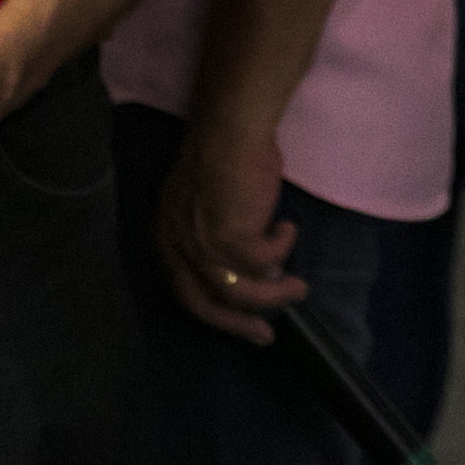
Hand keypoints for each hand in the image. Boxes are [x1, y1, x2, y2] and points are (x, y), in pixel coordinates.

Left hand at [154, 119, 305, 344]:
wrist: (231, 128)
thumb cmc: (226, 155)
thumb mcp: (212, 205)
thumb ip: (223, 238)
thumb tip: (257, 271)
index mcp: (166, 237)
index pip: (184, 291)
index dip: (215, 312)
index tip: (245, 322)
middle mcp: (175, 246)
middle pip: (203, 304)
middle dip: (238, 324)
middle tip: (266, 335)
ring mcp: (199, 245)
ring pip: (238, 292)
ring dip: (273, 295)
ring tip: (298, 288)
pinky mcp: (227, 239)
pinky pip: (263, 263)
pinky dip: (280, 248)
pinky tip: (288, 229)